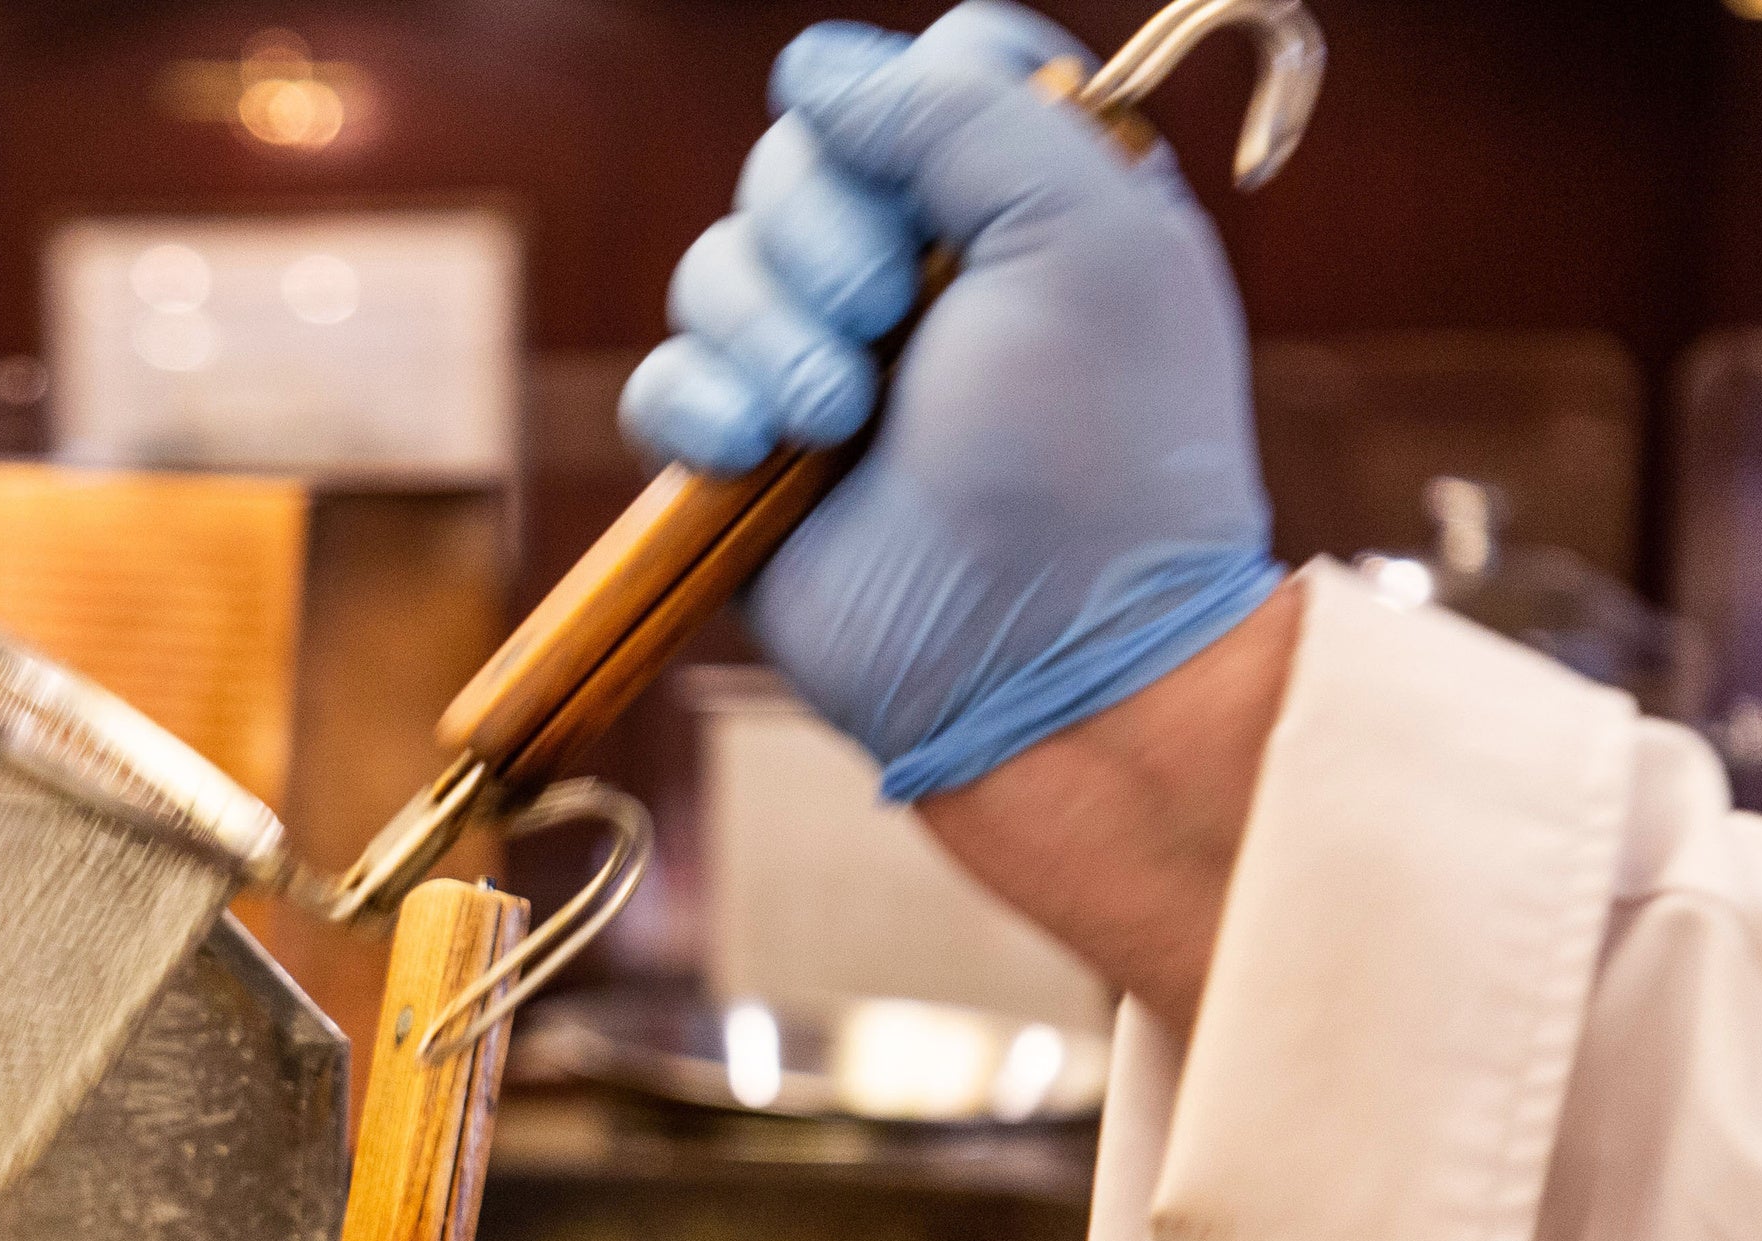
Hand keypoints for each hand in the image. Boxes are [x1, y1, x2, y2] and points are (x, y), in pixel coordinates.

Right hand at [621, 3, 1281, 799]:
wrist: (1038, 654)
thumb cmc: (1095, 449)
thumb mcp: (1082, 233)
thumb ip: (960, 110)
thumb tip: (809, 68)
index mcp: (1031, 198)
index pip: (940, 64)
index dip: (911, 99)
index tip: (936, 179)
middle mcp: (924, 269)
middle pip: (801, 156)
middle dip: (820, 233)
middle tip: (885, 321)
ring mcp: (827, 365)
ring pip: (718, 267)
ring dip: (764, 333)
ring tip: (836, 421)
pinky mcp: (748, 462)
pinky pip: (666, 383)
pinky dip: (697, 408)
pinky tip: (755, 456)